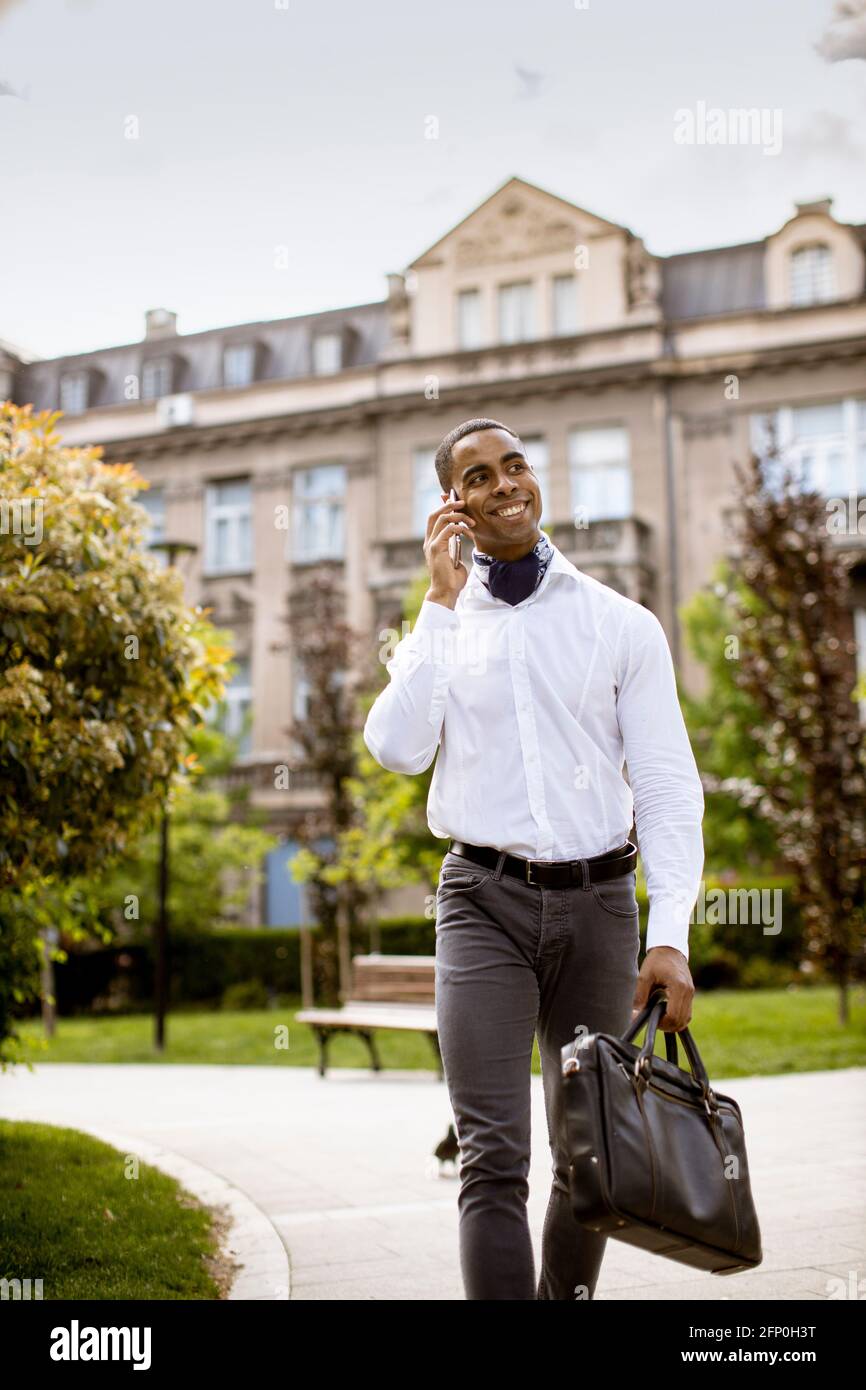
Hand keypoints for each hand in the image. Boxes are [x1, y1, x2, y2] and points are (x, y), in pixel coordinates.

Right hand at [423, 494, 475, 608]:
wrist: (446, 592)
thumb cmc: (452, 579)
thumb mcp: (455, 558)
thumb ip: (455, 546)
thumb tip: (461, 536)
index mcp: (432, 542)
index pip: (434, 518)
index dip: (443, 506)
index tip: (455, 500)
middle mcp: (429, 541)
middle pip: (435, 513)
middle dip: (449, 505)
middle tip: (463, 503)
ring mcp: (431, 544)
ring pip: (442, 518)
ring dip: (459, 516)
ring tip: (471, 523)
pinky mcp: (436, 548)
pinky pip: (448, 530)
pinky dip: (460, 528)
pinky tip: (469, 534)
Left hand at [631, 946, 693, 1031]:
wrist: (669, 948)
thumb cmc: (657, 961)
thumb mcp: (644, 977)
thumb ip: (640, 997)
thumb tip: (634, 1016)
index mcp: (679, 987)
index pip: (674, 1015)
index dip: (663, 1023)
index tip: (652, 1020)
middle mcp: (688, 991)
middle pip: (681, 1020)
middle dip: (668, 1025)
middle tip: (654, 1021)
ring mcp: (691, 993)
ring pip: (686, 1018)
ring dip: (673, 1023)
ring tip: (659, 1018)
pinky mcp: (690, 993)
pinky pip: (687, 1013)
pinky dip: (678, 1018)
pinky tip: (666, 1014)